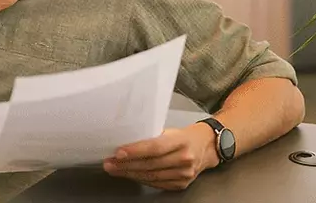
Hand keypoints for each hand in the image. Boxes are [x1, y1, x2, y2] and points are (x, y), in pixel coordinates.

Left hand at [103, 124, 219, 190]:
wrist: (206, 147)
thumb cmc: (184, 136)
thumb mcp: (171, 130)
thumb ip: (152, 136)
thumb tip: (126, 140)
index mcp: (181, 140)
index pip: (155, 147)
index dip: (136, 151)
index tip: (118, 152)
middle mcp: (184, 158)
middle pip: (150, 164)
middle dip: (126, 164)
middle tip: (109, 163)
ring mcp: (184, 174)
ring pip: (151, 177)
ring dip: (130, 173)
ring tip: (115, 169)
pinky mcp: (181, 184)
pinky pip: (157, 184)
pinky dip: (141, 180)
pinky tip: (130, 175)